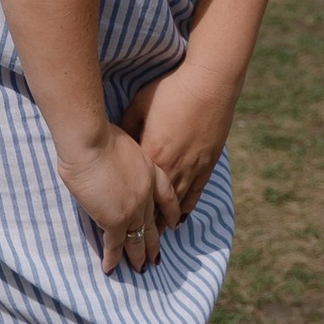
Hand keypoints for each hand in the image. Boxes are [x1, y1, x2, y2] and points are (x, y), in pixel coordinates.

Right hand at [57, 122, 165, 272]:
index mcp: (151, 171)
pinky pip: (114, 245)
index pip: (167, 197)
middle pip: (154, 223)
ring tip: (141, 269)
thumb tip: (117, 160)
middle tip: (157, 258)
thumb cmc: (100, 135)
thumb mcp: (127, 141)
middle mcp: (147, 193)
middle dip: (155, 242)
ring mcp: (133, 209)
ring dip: (139, 256)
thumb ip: (128, 158)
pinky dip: (113, 258)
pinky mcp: (114, 220)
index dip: (172, 212)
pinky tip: (111, 269)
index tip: (175, 223)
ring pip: (138, 238)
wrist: (91, 142)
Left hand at [125, 60, 237, 220]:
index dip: (127, 207)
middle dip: (145, 224)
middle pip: (156, 204)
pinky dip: (186, 207)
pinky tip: (180, 218)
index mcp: (151, 154)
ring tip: (155, 236)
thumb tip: (118, 140)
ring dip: (165, 221)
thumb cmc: (170, 91)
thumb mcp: (139, 105)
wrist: (208, 84)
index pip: (135, 189)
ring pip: (177, 203)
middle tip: (136, 240)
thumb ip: (127, 126)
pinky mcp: (207, 163)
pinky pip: (195, 192)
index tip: (116, 221)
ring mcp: (192, 166)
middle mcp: (172, 167)